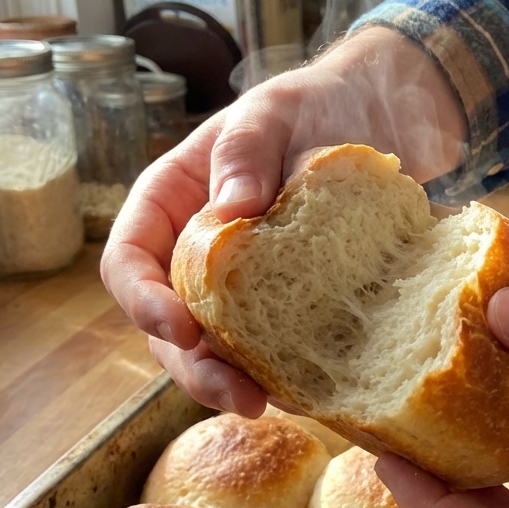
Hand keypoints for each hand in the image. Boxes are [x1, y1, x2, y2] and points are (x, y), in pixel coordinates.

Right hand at [100, 27, 465, 412]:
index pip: (130, 261)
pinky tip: (310, 389)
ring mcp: (241, 283)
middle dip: (193, 366)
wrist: (378, 116)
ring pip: (217, 347)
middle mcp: (196, 252)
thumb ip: (246, 152)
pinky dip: (283, 370)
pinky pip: (272, 345)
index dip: (143, 302)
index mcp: (171, 203)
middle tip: (237, 394)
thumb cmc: (313, 104)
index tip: (180, 328)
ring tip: (272, 403)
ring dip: (236, 381)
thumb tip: (227, 211)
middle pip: (169, 324)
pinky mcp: (287, 302)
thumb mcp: (274, 111)